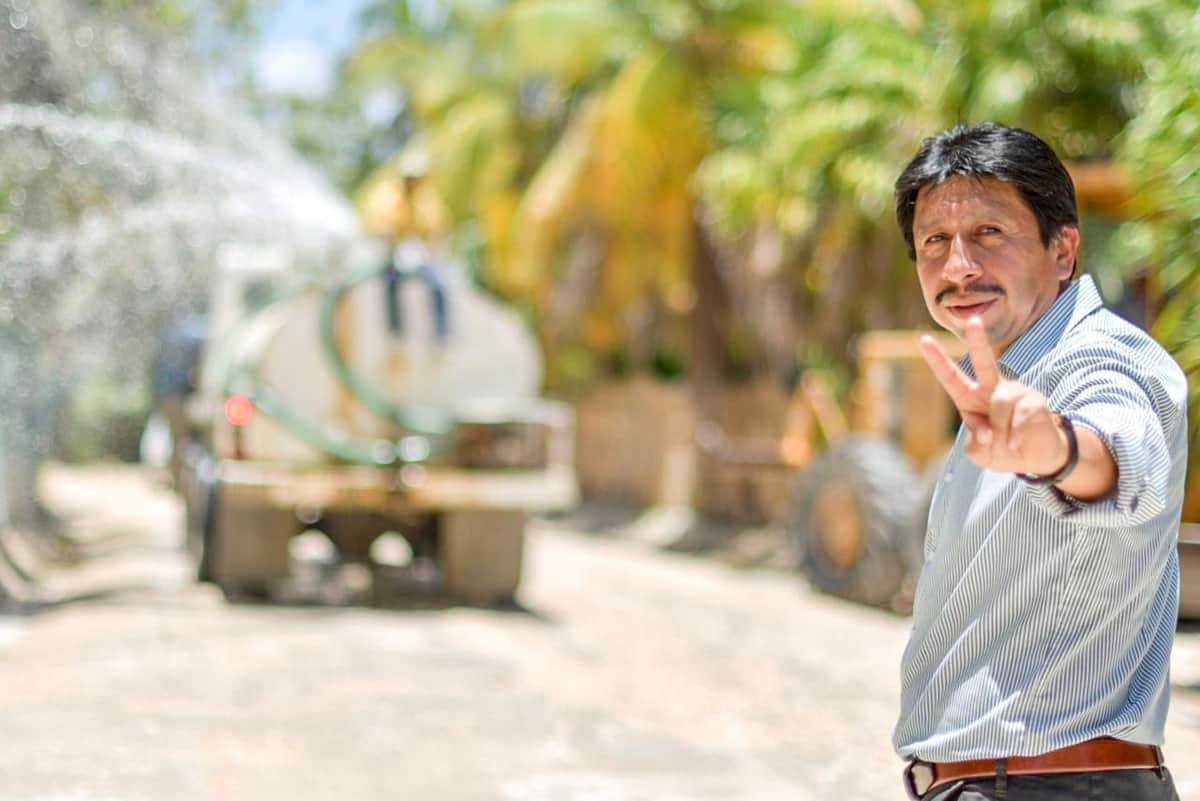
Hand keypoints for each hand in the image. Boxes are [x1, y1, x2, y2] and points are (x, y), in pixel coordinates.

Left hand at [919, 318, 1069, 475]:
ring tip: (1005, 443)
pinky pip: (1018, 413)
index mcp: (971, 398)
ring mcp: (1015, 392)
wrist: (1036, 457)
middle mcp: (992, 389)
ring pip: (1000, 402)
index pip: (951, 377)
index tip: (922, 339)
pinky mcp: (1034, 400)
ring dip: (999, 430)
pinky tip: (1016, 442)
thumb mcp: (980, 453)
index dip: (937, 359)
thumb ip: (975, 444)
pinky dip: (1013, 434)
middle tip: (973, 321)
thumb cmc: (1003, 450)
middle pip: (984, 362)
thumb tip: (986, 432)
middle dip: (978, 341)